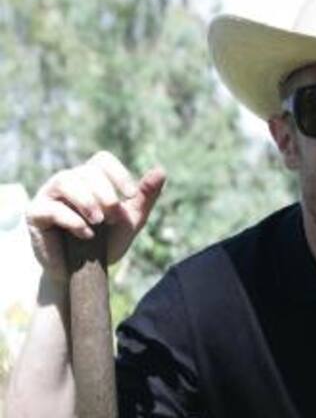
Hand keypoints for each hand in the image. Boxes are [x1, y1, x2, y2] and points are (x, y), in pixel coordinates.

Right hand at [25, 151, 165, 281]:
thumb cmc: (107, 242)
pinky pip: (52, 208)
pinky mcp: (35, 214)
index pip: (102, 160)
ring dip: (87, 200)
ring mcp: (48, 195)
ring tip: (99, 221)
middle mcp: (68, 181)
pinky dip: (73, 220)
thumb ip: (145, 196)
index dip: (118, 173)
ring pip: (65, 181)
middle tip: (113, 217)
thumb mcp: (131, 220)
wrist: (83, 274)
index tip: (131, 195)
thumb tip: (161, 170)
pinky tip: (87, 235)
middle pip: (86, 171)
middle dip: (105, 193)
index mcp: (90, 178)